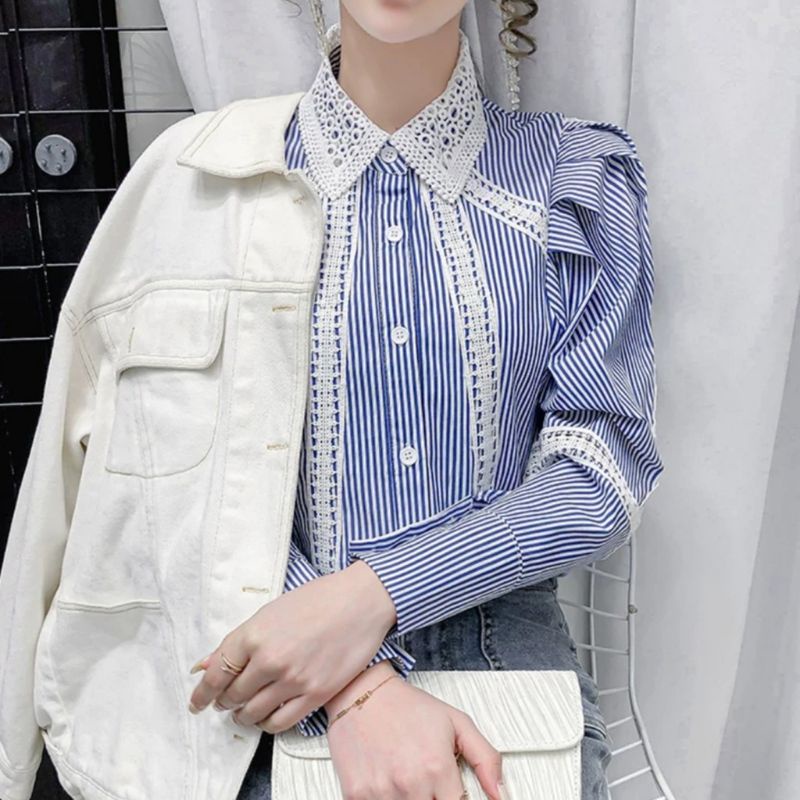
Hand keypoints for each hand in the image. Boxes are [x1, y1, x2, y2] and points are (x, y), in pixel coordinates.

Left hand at [187, 559, 397, 730]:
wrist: (360, 601)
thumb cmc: (317, 599)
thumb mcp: (270, 611)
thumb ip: (239, 641)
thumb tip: (206, 665)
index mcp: (255, 634)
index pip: (217, 673)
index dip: (202, 692)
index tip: (197, 701)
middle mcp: (270, 659)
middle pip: (233, 695)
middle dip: (225, 701)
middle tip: (226, 701)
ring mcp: (293, 680)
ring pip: (253, 713)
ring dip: (244, 715)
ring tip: (246, 710)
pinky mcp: (315, 694)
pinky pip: (280, 723)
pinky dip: (267, 724)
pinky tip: (267, 716)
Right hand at [324, 661, 506, 799]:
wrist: (363, 693)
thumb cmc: (408, 707)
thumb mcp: (456, 723)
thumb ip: (485, 759)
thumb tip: (500, 794)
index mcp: (437, 767)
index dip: (456, 799)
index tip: (450, 791)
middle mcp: (410, 784)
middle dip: (433, 798)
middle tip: (428, 783)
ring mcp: (381, 793)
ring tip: (409, 780)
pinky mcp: (357, 795)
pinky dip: (387, 799)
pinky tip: (388, 783)